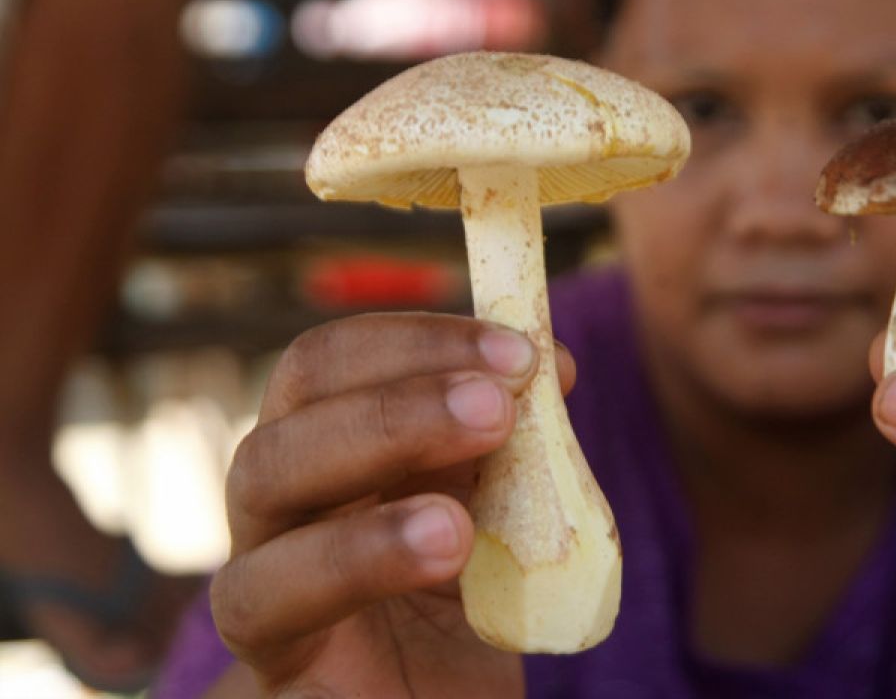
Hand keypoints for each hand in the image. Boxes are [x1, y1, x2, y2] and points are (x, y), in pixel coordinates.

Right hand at [209, 313, 575, 697]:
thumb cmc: (464, 600)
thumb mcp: (496, 505)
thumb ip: (511, 439)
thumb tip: (550, 363)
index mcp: (336, 436)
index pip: (345, 355)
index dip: (424, 338)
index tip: (522, 351)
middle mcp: (287, 481)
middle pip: (298, 392)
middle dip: (404, 389)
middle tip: (500, 405)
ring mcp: (261, 553)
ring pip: (264, 473)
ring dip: (375, 453)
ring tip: (467, 492)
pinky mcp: (265, 643)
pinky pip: (265, 595)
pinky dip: (358, 557)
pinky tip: (444, 549)